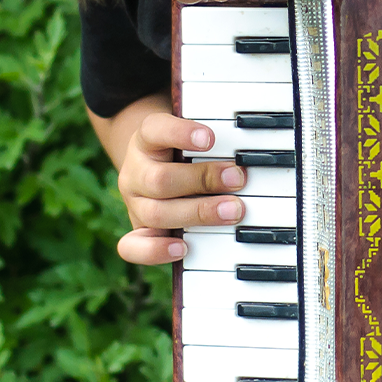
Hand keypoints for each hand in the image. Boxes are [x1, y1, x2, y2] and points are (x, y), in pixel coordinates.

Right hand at [114, 112, 248, 264]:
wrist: (153, 168)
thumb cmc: (182, 151)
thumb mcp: (192, 137)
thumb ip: (213, 141)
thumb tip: (248, 154)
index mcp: (146, 140)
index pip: (154, 130)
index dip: (179, 134)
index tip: (209, 138)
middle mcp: (136, 172)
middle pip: (160, 179)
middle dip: (202, 180)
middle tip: (237, 179)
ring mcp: (135, 203)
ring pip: (156, 213)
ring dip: (198, 213)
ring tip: (232, 211)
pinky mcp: (138, 230)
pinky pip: (134, 247)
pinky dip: (156, 250)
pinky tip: (183, 248)